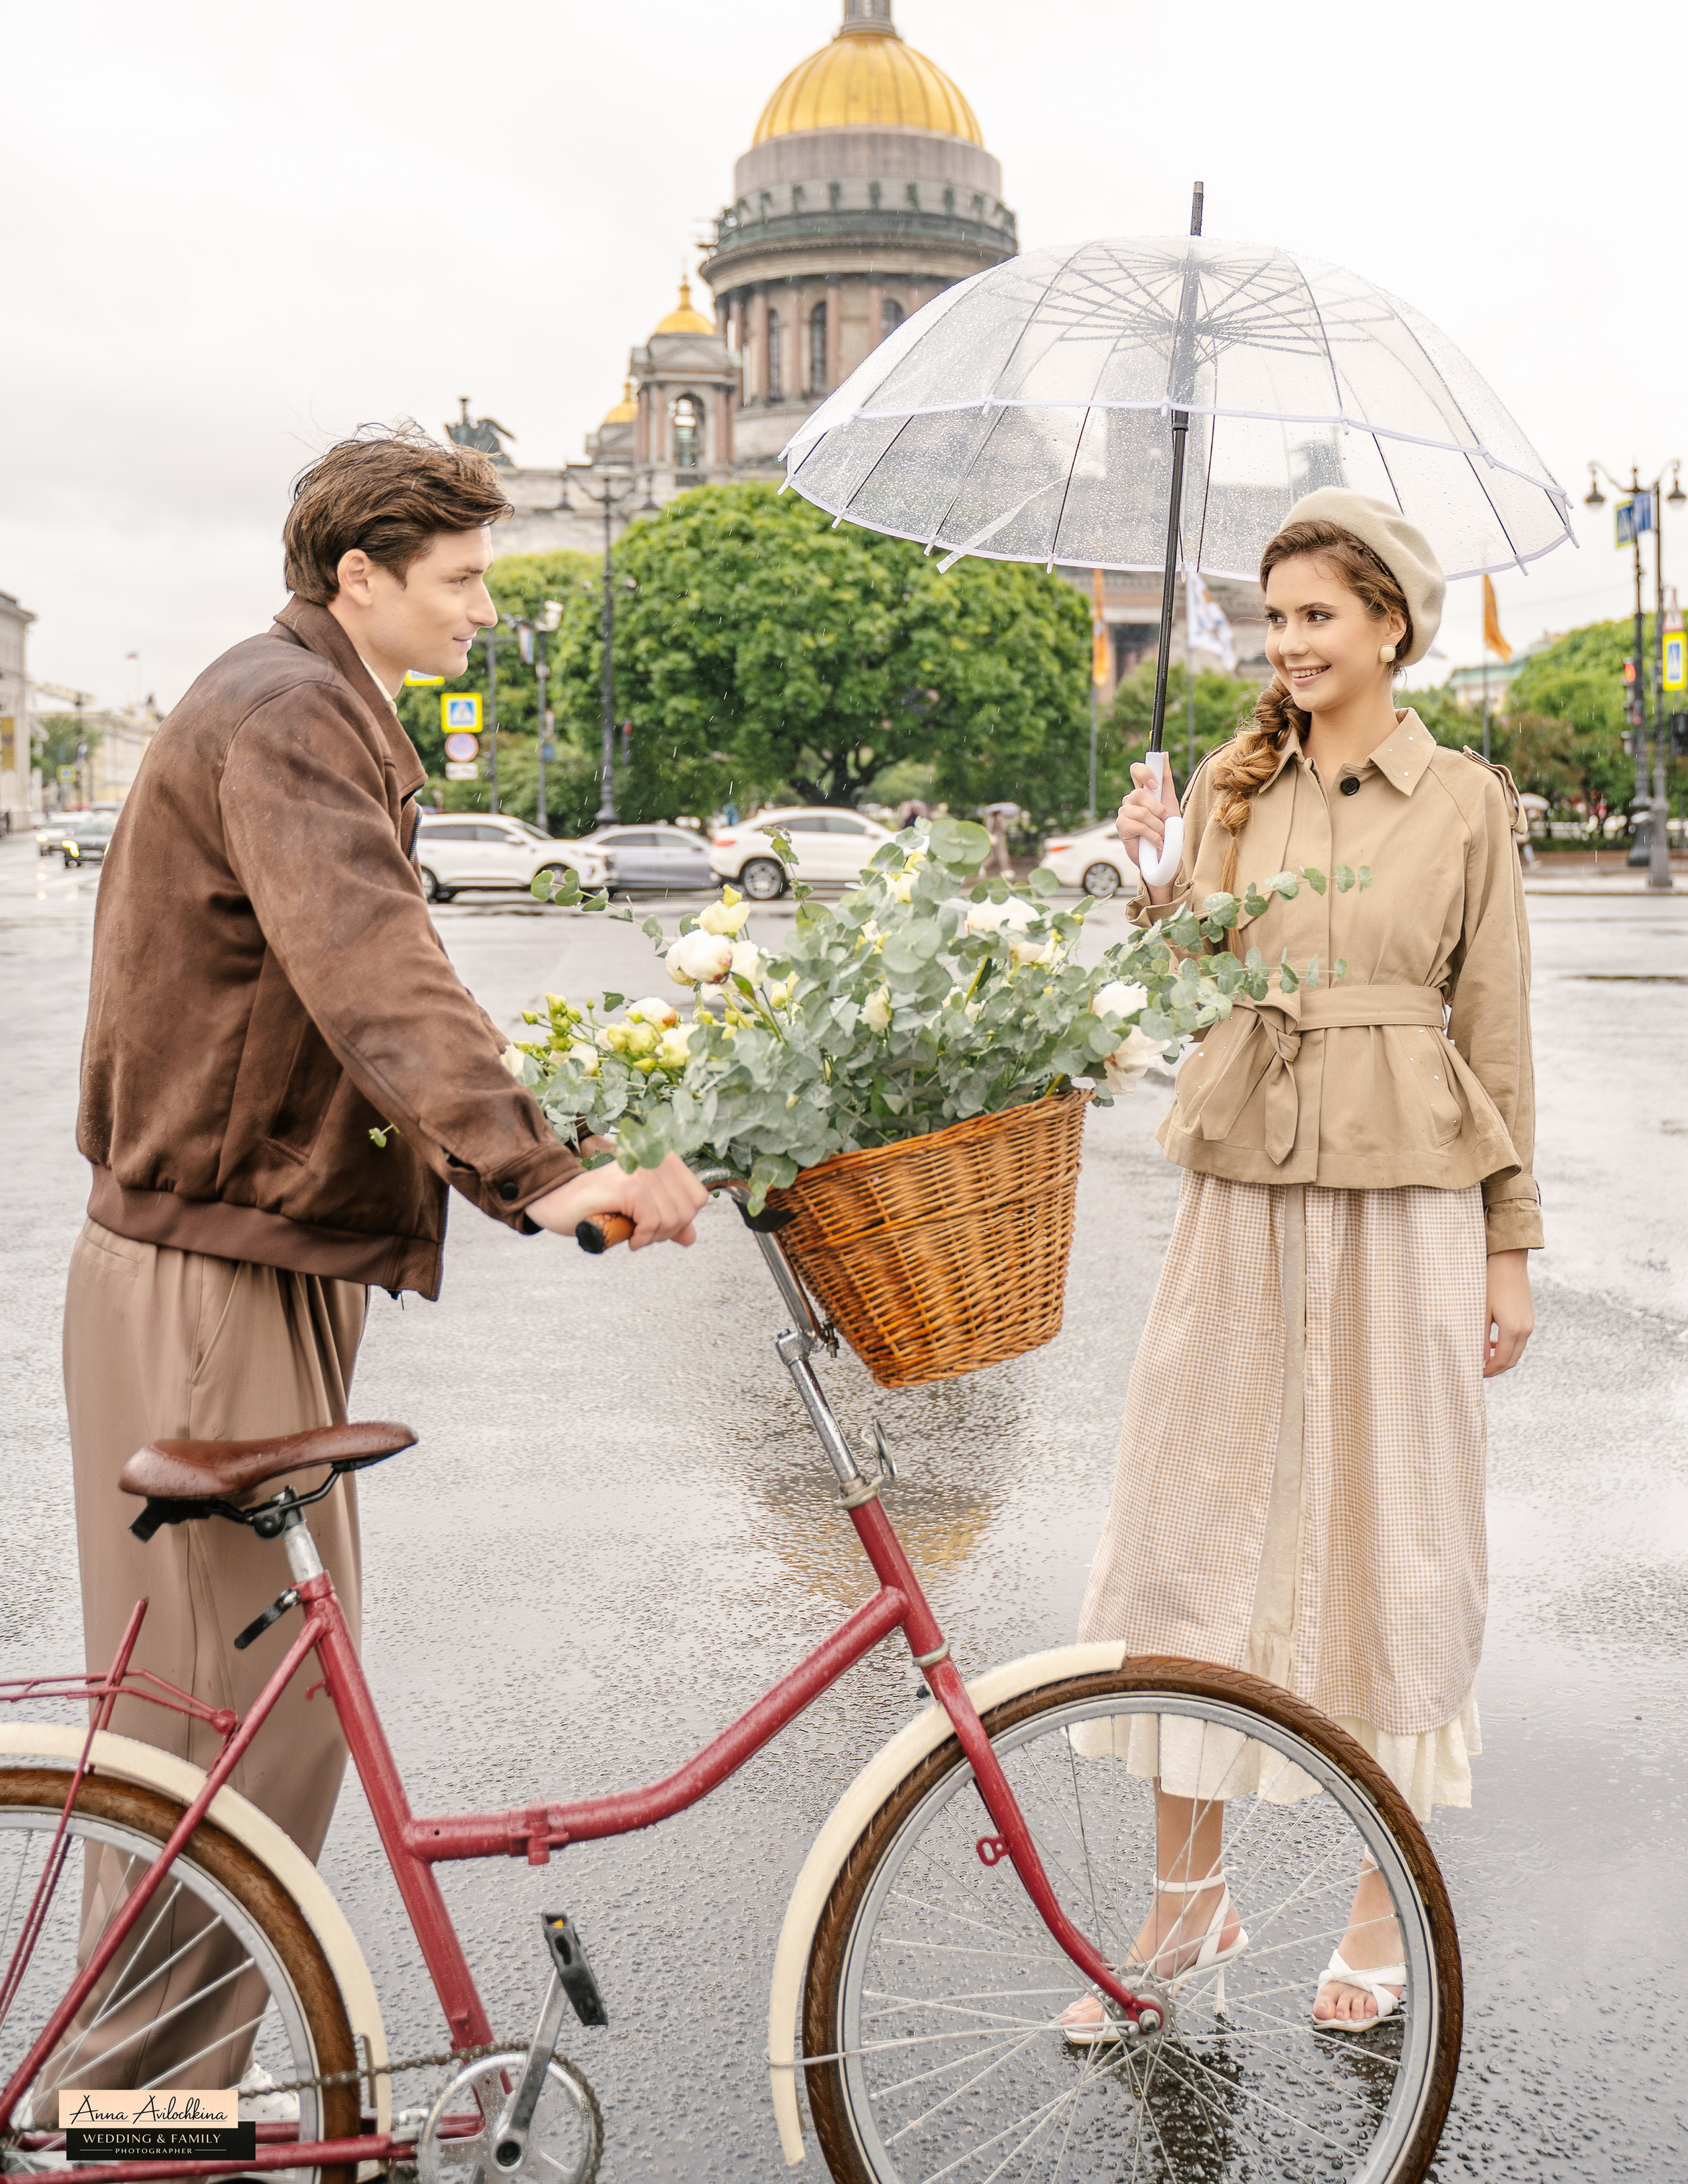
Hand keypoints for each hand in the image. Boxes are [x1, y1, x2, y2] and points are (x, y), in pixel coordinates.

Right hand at [526, 1151, 707, 1250]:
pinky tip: (629, 1238)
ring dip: (653, 1237)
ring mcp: (642, 1169)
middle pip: (688, 1209)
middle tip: (643, 1235)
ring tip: (634, 1235)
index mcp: (662, 1158)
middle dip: (668, 1231)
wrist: (558, 1202)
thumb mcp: (639, 1212)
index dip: (682, 1220)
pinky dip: (643, 1237)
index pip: (698, 1196)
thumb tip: (690, 1237)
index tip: (658, 1227)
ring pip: (672, 1217)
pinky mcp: (628, 1185)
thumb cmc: (598, 1204)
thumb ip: (666, 1220)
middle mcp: (655, 1157)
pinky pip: (653, 1221)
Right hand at [1115, 762, 1181, 900]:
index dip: (1145, 773)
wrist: (1164, 856)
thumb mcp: (1171, 804)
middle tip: (1164, 819)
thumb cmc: (1166, 831)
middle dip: (1157, 808)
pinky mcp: (1121, 827)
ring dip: (1157, 825)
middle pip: (1140, 792)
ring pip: (1141, 811)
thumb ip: (1166, 781)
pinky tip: (1156, 842)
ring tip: (1161, 834)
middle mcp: (1131, 800)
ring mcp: (1124, 813)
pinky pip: (1139, 825)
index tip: (1155, 785)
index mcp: (1143, 792)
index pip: (1136, 771)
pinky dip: (1152, 835)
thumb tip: (1165, 755)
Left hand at [1483, 1249, 1532, 1376]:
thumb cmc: (1490, 1285)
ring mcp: (1529, 1324)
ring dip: (1502, 1358)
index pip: (1502, 1361)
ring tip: (1483, 1358)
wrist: (1508, 1263)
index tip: (1475, 1373)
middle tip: (1478, 1370)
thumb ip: (1481, 1338)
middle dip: (1496, 1368)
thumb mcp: (1481, 1313)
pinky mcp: (1529, 1317)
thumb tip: (1479, 1359)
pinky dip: (1508, 1346)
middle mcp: (1525, 1330)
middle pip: (1512, 1360)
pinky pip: (1519, 1340)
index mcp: (1513, 1330)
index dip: (1489, 1371)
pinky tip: (1493, 1343)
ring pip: (1516, 1351)